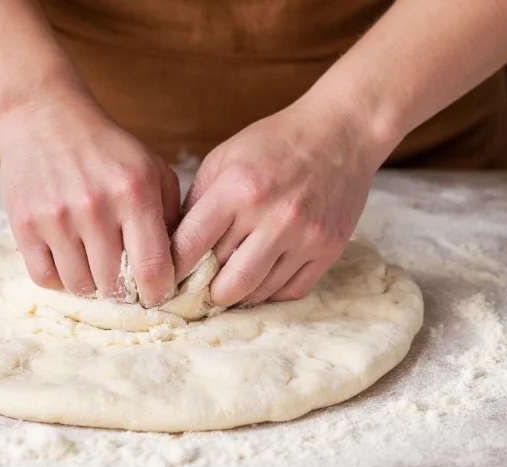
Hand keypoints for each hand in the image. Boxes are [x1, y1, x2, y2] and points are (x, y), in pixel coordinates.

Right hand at [0, 87, 179, 305]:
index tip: (157, 294)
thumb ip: (171, 215)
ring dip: (91, 286)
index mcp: (134, 193)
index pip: (153, 269)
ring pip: (80, 287)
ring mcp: (56, 218)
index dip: (159, 292)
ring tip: (96, 267)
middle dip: (124, 293)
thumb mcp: (152, 169)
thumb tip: (179, 266)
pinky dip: (59, 278)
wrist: (44, 115)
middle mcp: (95, 207)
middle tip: (125, 284)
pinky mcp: (24, 225)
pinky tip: (69, 260)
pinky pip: (46, 278)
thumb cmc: (106, 147)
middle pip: (115, 286)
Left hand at [171, 98, 384, 307]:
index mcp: (239, 189)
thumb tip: (173, 247)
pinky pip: (290, 292)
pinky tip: (259, 280)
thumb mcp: (224, 158)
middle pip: (226, 282)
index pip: (191, 247)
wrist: (341, 132)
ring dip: (237, 295)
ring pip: (258, 293)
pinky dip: (270, 293)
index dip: (173, 269)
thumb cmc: (275, 143)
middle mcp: (274, 216)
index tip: (165, 279)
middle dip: (205, 292)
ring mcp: (304, 236)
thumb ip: (197, 202)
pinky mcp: (328, 249)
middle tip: (197, 291)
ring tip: (226, 286)